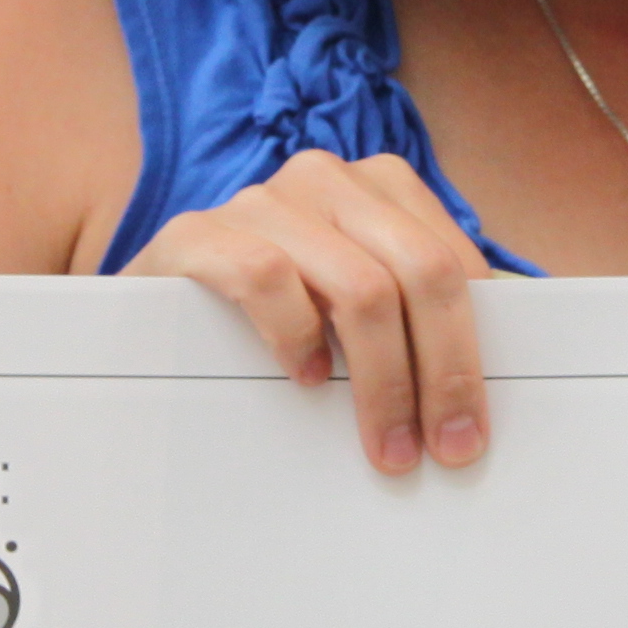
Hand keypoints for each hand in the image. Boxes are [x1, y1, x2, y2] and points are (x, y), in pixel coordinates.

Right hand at [130, 149, 491, 474]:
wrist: (152, 308)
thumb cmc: (271, 313)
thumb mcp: (352, 304)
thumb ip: (412, 320)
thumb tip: (476, 395)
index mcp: (378, 187)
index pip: (454, 262)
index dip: (474, 347)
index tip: (475, 425)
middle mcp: (325, 179)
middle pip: (421, 271)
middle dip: (443, 371)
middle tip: (446, 448)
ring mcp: (261, 201)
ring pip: (359, 286)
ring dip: (384, 380)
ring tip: (387, 442)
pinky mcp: (196, 234)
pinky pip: (266, 278)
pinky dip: (299, 335)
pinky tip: (307, 378)